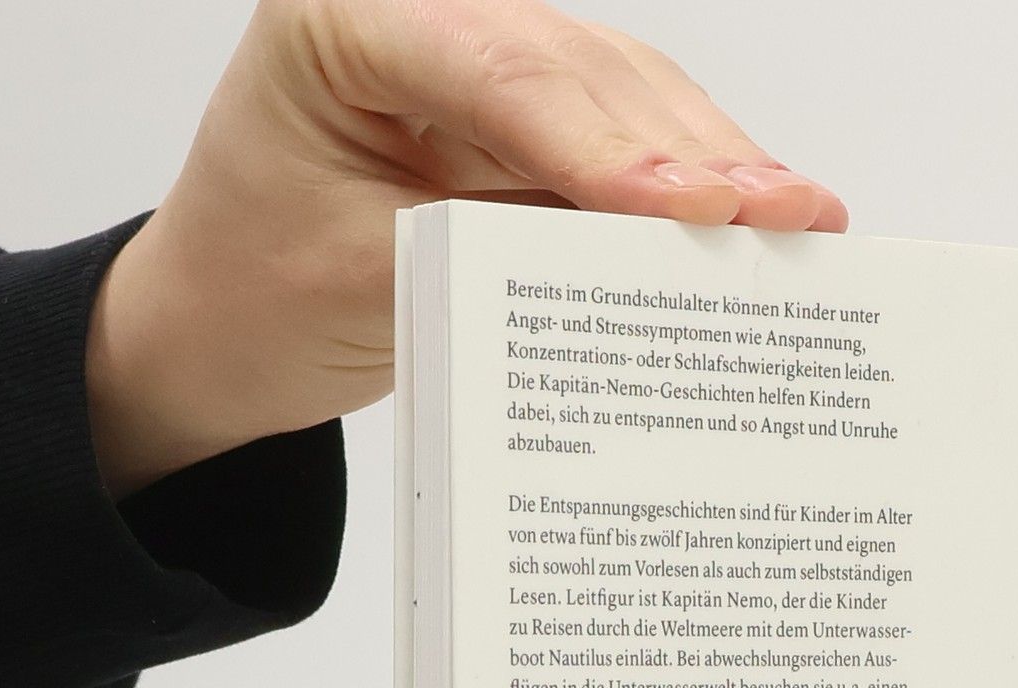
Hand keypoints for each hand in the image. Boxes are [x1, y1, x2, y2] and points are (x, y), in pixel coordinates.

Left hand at [87, 0, 848, 496]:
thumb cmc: (255, 297)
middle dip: (688, 150)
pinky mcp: (518, 115)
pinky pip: (619, 136)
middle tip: (783, 214)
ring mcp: (477, 56)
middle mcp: (419, 14)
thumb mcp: (360, 282)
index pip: (497, 74)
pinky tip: (758, 213)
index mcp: (342, 21)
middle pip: (580, 70)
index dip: (606, 143)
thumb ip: (488, 251)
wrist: (217, 327)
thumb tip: (635, 258)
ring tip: (799, 219)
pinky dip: (689, 182)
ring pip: (621, 91)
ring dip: (712, 162)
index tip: (692, 205)